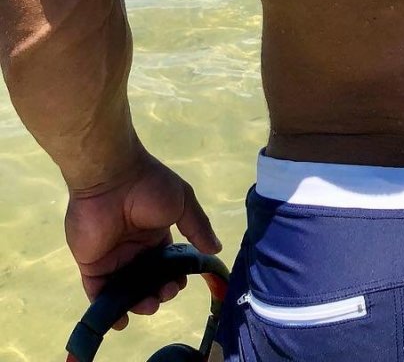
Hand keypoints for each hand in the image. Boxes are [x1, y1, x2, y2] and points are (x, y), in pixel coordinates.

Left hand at [65, 151, 221, 329]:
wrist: (113, 179)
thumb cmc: (150, 186)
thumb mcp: (183, 201)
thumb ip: (198, 226)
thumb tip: (216, 249)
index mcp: (156, 234)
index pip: (167, 264)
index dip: (175, 276)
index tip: (181, 281)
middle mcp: (135, 249)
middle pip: (148, 281)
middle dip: (159, 292)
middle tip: (165, 293)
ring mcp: (113, 258)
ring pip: (127, 291)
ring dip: (139, 303)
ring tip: (149, 304)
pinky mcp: (93, 265)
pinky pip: (99, 293)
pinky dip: (108, 308)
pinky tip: (122, 320)